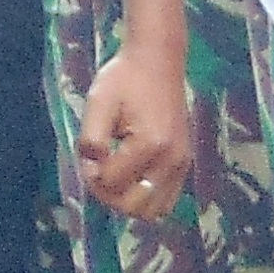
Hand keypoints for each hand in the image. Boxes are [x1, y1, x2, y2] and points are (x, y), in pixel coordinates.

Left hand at [78, 44, 192, 222]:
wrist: (158, 61)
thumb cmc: (124, 79)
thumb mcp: (98, 103)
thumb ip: (92, 141)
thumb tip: (94, 170)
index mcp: (149, 144)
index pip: (111, 183)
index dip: (91, 174)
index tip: (88, 155)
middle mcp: (171, 159)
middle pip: (134, 206)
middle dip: (108, 194)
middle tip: (99, 169)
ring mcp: (182, 163)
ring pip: (153, 211)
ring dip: (129, 201)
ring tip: (116, 176)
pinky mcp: (185, 162)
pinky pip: (167, 200)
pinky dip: (147, 197)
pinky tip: (133, 176)